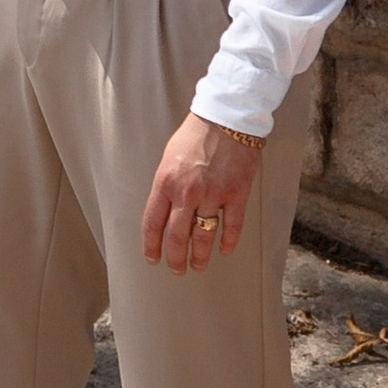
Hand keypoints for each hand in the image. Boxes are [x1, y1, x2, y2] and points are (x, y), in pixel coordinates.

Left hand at [141, 112, 264, 272]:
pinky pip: (232, 227)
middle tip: (176, 269)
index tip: (152, 259)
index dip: (151, 246)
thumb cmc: (195, 134)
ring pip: (203, 237)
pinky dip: (228, 242)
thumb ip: (166, 186)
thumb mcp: (169, 158)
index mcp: (165, 183)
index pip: (152, 224)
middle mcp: (186, 193)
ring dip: (199, 256)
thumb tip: (165, 211)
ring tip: (197, 266)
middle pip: (176, 237)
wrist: (226, 118)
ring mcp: (213, 195)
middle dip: (174, 258)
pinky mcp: (236, 194)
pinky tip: (225, 251)